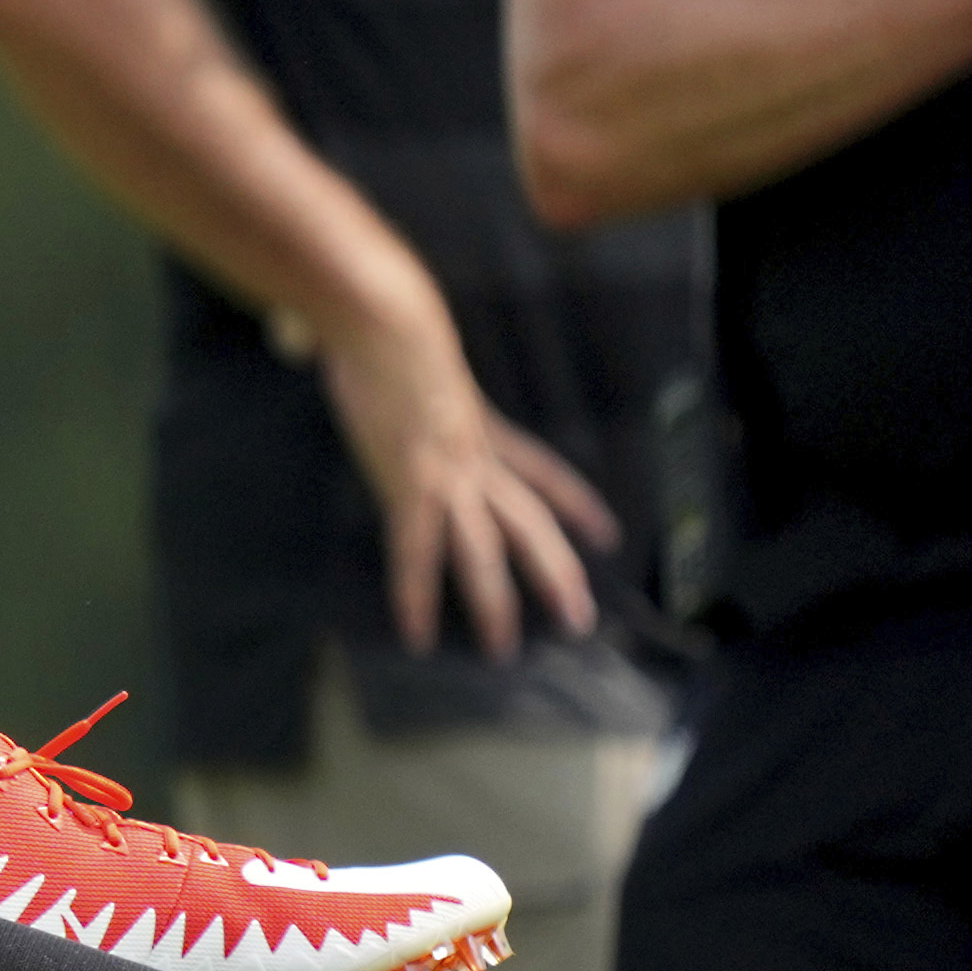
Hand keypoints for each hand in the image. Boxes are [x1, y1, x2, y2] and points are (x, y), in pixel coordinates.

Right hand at [317, 306, 612, 657]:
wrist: (387, 320)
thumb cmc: (386, 322)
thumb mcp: (414, 353)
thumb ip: (410, 367)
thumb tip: (365, 351)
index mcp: (479, 426)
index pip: (542, 470)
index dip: (577, 504)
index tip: (607, 533)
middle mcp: (475, 455)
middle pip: (530, 522)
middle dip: (558, 573)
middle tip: (581, 621)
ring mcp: (449, 472)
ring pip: (488, 549)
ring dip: (496, 603)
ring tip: (503, 650)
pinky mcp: (413, 483)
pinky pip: (418, 554)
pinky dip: (417, 596)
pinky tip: (416, 635)